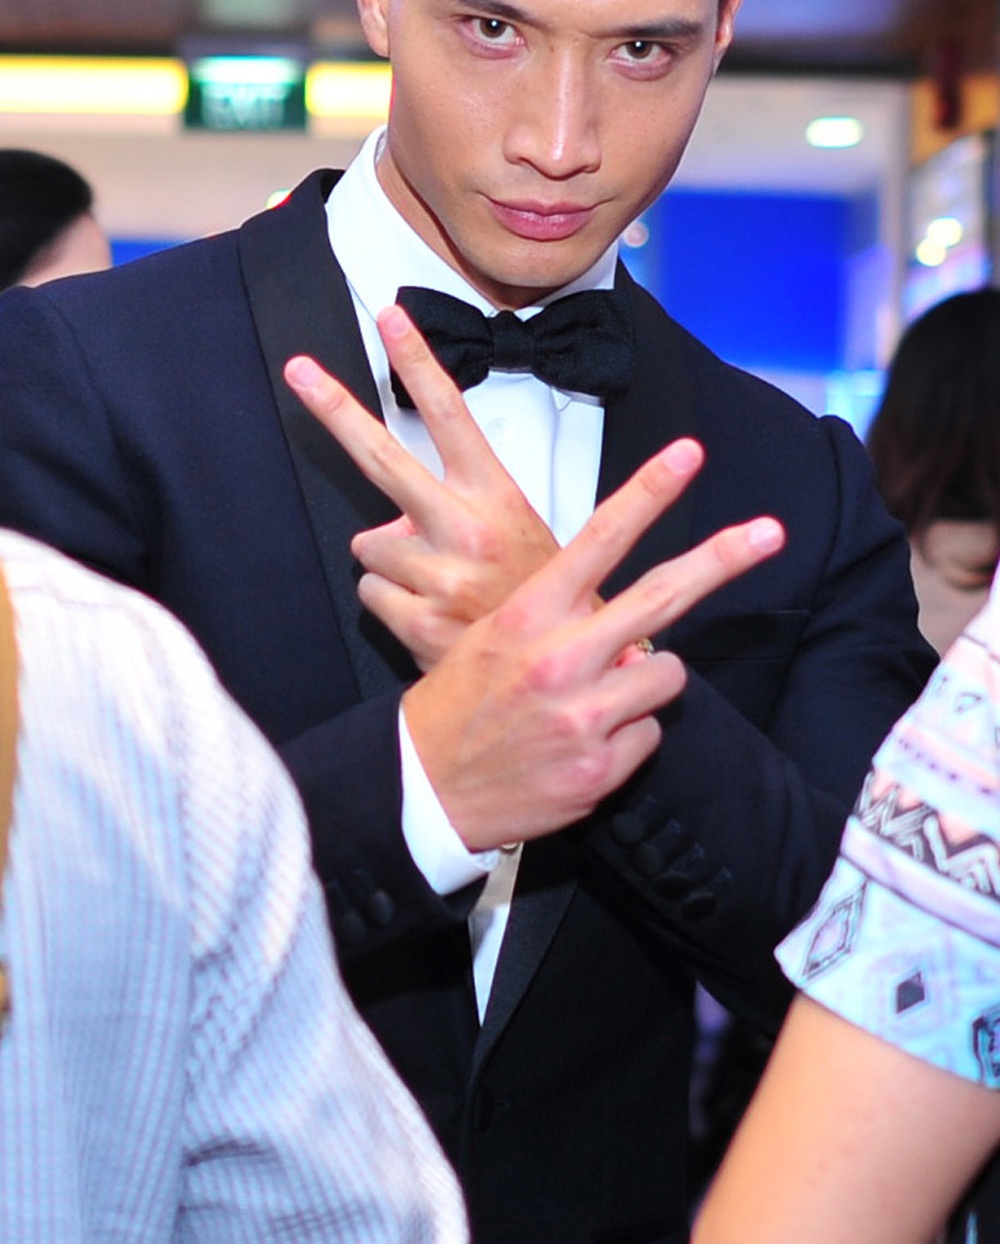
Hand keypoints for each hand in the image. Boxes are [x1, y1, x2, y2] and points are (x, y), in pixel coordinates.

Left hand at [285, 305, 557, 668]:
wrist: (561, 672)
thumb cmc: (536, 592)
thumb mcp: (520, 528)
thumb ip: (461, 503)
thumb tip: (394, 505)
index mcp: (495, 497)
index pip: (451, 413)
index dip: (418, 362)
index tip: (391, 317)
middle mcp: (466, 528)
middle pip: (382, 457)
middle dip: (335, 409)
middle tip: (299, 369)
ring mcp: (441, 575)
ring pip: (369, 546)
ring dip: (392, 564)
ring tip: (439, 583)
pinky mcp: (419, 620)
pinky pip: (370, 595)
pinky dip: (393, 605)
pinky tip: (431, 615)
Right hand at [401, 446, 784, 850]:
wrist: (423, 788)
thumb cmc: (459, 705)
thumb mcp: (490, 638)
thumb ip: (560, 622)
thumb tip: (629, 628)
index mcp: (530, 613)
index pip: (600, 537)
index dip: (650, 492)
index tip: (687, 455)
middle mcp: (561, 657)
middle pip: (663, 594)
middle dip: (724, 558)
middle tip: (771, 532)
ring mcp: (584, 715)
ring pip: (666, 673)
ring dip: (645, 683)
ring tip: (596, 702)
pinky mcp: (601, 767)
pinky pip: (650, 734)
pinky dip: (628, 738)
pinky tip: (583, 747)